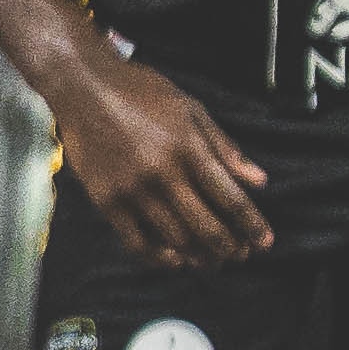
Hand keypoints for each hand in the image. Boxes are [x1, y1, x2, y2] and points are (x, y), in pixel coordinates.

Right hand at [54, 50, 271, 264]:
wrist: (83, 87)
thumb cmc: (141, 92)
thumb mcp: (191, 109)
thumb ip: (225, 148)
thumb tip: (259, 181)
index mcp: (190, 149)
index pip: (230, 198)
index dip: (251, 225)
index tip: (264, 243)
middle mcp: (164, 174)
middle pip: (206, 226)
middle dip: (229, 248)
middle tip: (240, 256)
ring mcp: (133, 190)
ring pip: (175, 238)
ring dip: (199, 257)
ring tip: (212, 263)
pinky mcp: (106, 201)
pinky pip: (136, 242)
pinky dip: (159, 258)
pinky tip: (175, 261)